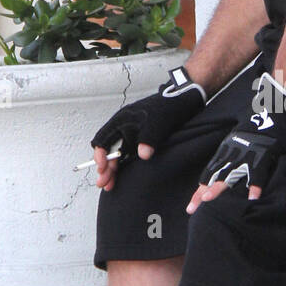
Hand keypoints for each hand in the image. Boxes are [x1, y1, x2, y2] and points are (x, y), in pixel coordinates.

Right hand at [91, 67, 205, 189]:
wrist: (185, 100)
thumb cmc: (170, 106)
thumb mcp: (159, 122)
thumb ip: (149, 138)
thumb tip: (142, 155)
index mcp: (122, 120)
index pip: (103, 139)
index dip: (100, 155)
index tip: (102, 169)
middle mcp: (124, 127)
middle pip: (108, 149)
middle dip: (105, 167)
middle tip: (104, 184)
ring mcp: (133, 134)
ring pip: (118, 154)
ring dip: (114, 169)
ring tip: (111, 185)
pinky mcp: (142, 140)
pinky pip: (128, 154)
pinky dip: (124, 165)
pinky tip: (124, 176)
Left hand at [186, 71, 285, 212]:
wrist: (276, 104)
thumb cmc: (262, 120)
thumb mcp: (243, 135)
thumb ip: (236, 149)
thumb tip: (229, 164)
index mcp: (228, 147)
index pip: (211, 169)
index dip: (201, 186)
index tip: (194, 202)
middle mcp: (233, 151)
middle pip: (215, 174)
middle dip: (203, 191)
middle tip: (192, 208)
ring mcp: (248, 152)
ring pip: (230, 172)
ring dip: (219, 186)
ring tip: (209, 200)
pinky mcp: (264, 151)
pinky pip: (258, 172)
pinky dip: (255, 185)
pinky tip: (252, 198)